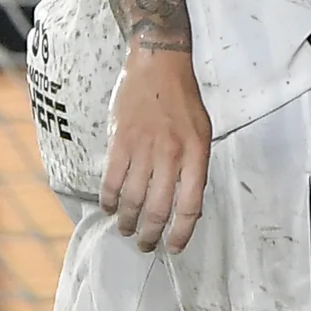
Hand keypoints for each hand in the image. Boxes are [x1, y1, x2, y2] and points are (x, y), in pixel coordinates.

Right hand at [102, 44, 211, 252]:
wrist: (159, 64)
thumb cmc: (182, 99)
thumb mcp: (202, 132)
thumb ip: (195, 167)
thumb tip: (187, 203)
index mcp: (196, 154)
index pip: (190, 205)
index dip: (181, 232)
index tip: (174, 246)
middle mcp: (171, 154)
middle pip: (159, 208)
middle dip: (151, 234)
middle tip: (145, 244)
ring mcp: (144, 148)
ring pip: (133, 199)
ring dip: (127, 221)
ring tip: (126, 230)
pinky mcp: (121, 141)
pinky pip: (112, 180)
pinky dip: (108, 200)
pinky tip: (108, 208)